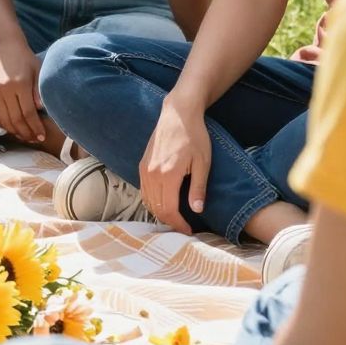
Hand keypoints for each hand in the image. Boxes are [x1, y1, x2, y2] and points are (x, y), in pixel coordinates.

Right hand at [0, 36, 45, 146]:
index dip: (35, 127)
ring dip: (14, 131)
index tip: (41, 136)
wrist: (4, 46)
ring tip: (24, 136)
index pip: (28, 113)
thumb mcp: (37, 71)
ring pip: (4, 120)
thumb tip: (40, 110)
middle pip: (15, 119)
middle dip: (26, 132)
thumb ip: (39, 91)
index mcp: (20, 84)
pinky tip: (12, 127)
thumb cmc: (25, 59)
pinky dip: (3, 124)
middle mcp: (5, 89)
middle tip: (34, 139)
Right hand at [139, 96, 212, 231]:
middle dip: (170, 222)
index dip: (178, 224)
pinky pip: (144, 191)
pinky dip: (152, 201)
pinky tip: (164, 202)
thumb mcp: (203, 162)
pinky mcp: (142, 165)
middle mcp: (152, 174)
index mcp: (168, 174)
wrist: (178, 113)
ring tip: (175, 218)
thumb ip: (198, 187)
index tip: (188, 231)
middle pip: (156, 208)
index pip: (168, 209)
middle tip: (183, 227)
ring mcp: (144, 169)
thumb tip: (197, 210)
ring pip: (147, 201)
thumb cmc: (195, 136)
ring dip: (160, 213)